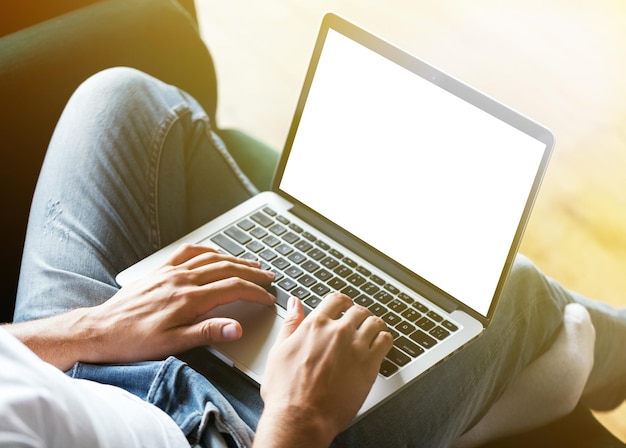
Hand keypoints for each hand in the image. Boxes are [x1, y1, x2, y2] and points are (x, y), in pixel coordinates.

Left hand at [77, 244, 275, 363]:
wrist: (99, 330)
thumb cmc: (133, 341)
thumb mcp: (172, 345)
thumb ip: (207, 333)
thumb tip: (236, 328)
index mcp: (189, 299)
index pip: (233, 289)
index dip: (255, 292)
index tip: (268, 298)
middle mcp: (182, 280)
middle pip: (227, 269)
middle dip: (252, 272)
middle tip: (269, 277)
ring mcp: (170, 272)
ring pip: (211, 258)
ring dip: (235, 259)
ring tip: (251, 264)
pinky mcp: (160, 271)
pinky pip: (188, 252)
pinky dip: (207, 250)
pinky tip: (215, 252)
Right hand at [255, 293, 392, 446]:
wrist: (300, 418)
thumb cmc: (286, 391)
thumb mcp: (279, 350)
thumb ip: (291, 323)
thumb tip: (295, 303)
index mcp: (315, 325)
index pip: (336, 300)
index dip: (342, 302)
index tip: (344, 306)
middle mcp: (338, 331)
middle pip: (358, 310)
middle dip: (358, 314)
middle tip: (358, 322)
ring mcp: (356, 346)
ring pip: (374, 322)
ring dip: (373, 325)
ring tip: (371, 332)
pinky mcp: (370, 364)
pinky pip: (386, 341)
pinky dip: (384, 339)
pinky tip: (379, 345)